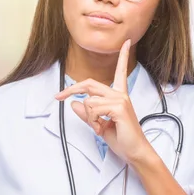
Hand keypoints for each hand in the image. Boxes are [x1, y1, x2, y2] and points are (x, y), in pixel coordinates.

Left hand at [55, 39, 152, 163]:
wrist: (135, 152)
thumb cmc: (122, 139)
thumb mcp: (99, 125)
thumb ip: (87, 114)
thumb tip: (73, 103)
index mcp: (119, 96)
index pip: (121, 71)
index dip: (123, 56)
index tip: (127, 42)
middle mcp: (120, 95)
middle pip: (90, 83)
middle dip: (71, 89)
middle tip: (59, 97)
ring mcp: (120, 100)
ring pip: (89, 100)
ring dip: (88, 117)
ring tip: (98, 127)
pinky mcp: (119, 108)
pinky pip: (93, 109)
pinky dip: (93, 121)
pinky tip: (101, 128)